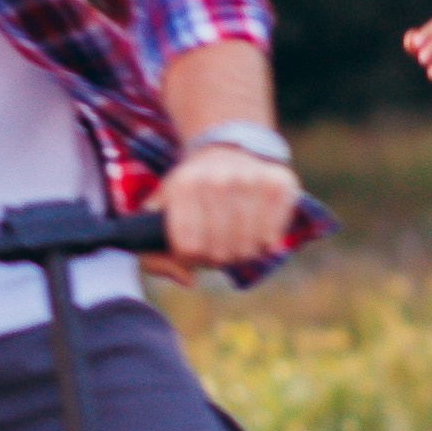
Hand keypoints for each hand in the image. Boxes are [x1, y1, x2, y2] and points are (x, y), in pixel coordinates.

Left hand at [157, 141, 299, 273]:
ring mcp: (250, 179)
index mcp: (184, 186)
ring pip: (246, 247)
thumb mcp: (160, 211)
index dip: (191, 259)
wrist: (224, 151)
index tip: (193, 249)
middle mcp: (217, 179)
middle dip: (216, 258)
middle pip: (219, 252)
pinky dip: (264, 242)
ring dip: (241, 253)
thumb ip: (153, 254)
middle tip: (217, 246)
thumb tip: (188, 279)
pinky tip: (256, 231)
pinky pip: (271, 236)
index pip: (188, 249)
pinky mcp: (277, 183)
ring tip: (236, 240)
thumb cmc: (190, 191)